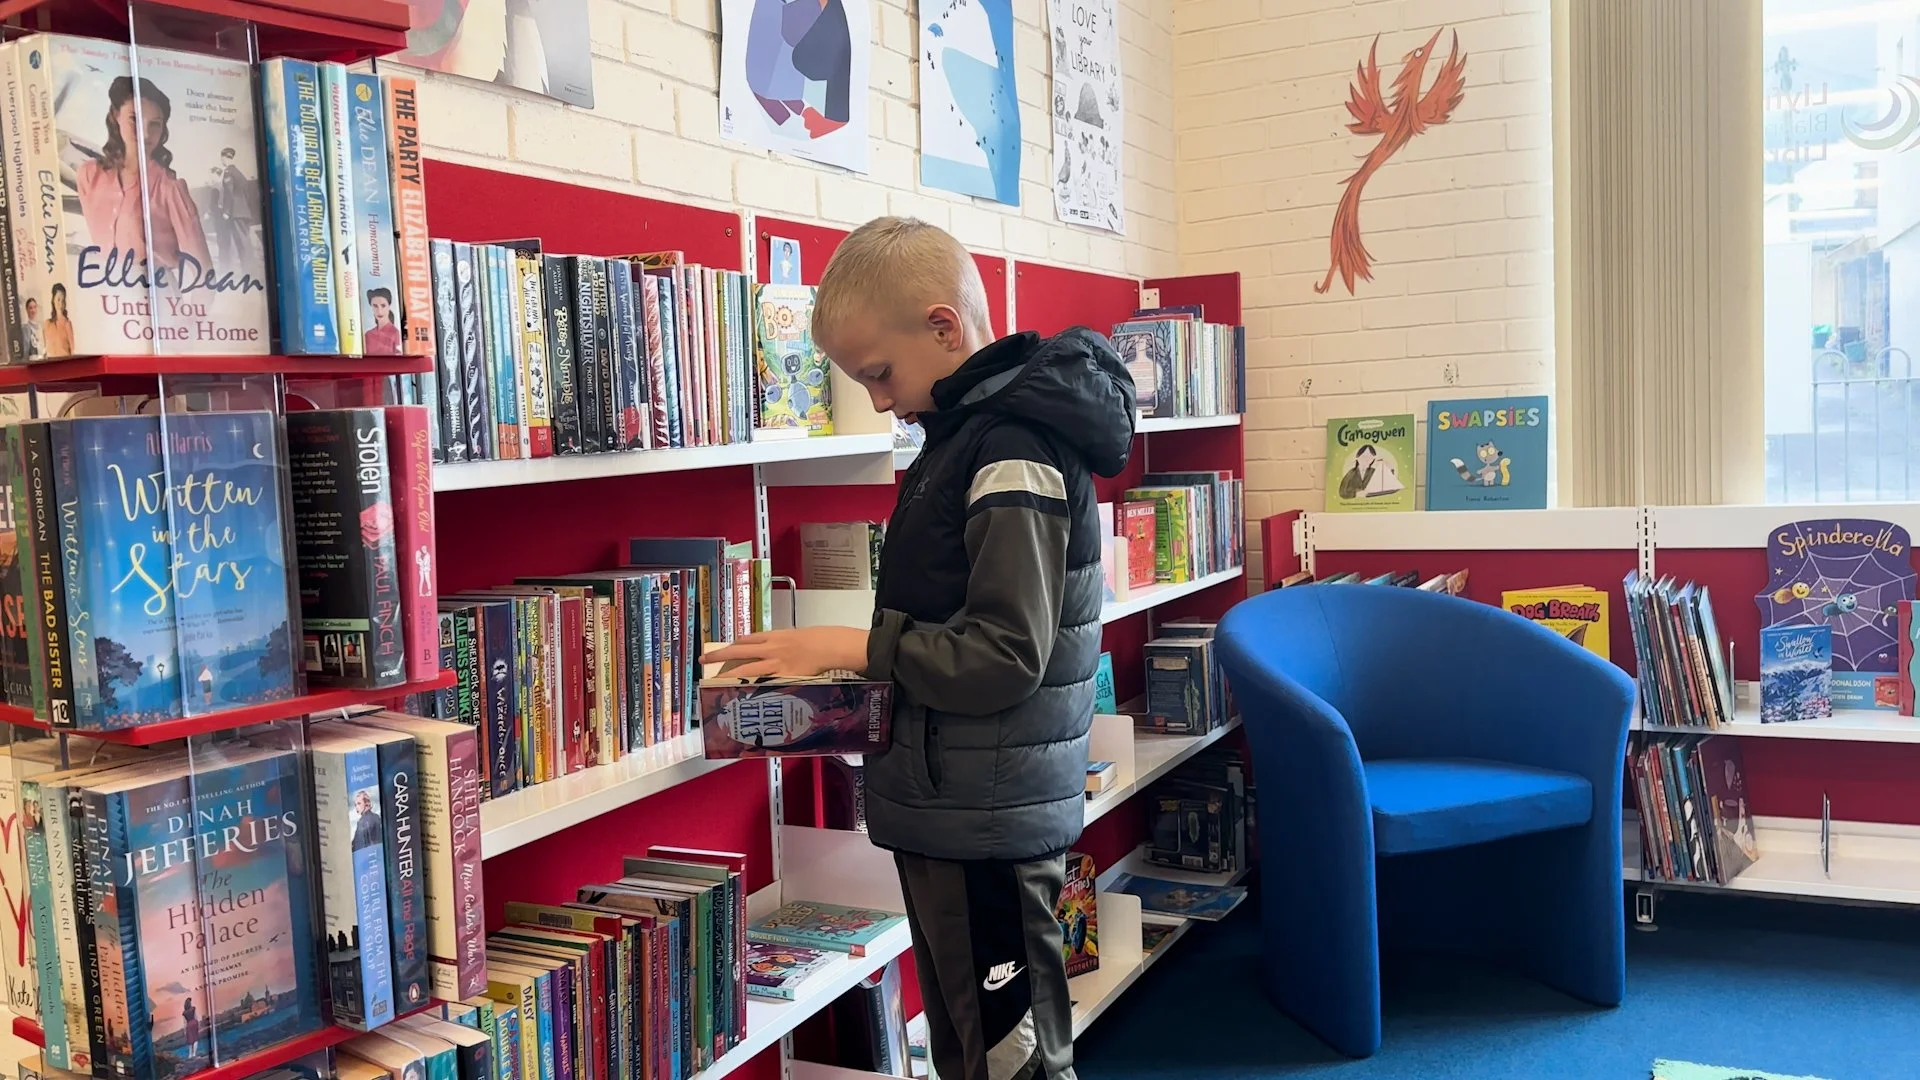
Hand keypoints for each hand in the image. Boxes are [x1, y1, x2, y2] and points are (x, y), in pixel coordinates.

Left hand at [704, 626, 869, 678]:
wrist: (827, 646)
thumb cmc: (815, 640)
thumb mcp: (794, 636)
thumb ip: (781, 643)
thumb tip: (772, 649)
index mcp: (773, 636)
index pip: (746, 640)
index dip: (731, 645)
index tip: (721, 649)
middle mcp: (769, 648)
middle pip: (738, 650)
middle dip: (719, 654)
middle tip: (704, 659)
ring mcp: (774, 662)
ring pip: (745, 668)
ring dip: (728, 674)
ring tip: (715, 679)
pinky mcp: (782, 676)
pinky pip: (762, 681)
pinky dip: (751, 686)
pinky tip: (740, 692)